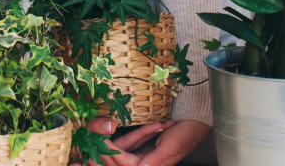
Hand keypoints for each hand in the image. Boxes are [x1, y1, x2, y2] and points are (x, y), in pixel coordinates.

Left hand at [69, 118, 209, 165]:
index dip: (110, 154)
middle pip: (119, 161)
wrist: (196, 123)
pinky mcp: (145, 148)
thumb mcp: (171, 145)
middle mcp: (146, 162)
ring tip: (93, 137)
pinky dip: (118, 141)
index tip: (97, 141)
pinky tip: (106, 134)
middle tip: (89, 140)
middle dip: (104, 152)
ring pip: (121, 153)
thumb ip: (156, 159)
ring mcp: (145, 155)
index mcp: (151, 164)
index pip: (124, 163)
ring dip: (108, 146)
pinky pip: (128, 145)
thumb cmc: (186, 134)